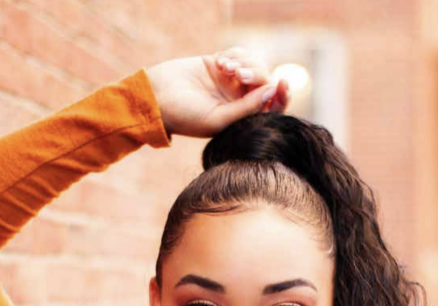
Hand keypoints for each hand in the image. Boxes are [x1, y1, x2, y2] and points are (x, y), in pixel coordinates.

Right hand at [145, 47, 291, 138]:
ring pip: (254, 65)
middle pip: (265, 82)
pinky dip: (234, 55)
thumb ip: (247, 108)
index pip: (272, 107)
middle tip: (238, 73)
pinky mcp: (219, 65)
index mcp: (243, 119)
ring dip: (244, 63)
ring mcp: (230, 82)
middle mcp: (240, 101)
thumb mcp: (218, 118)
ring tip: (225, 67)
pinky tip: (220, 63)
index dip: (282, 96)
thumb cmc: (185, 116)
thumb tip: (272, 91)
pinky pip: (239, 54)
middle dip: (256, 74)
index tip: (282, 83)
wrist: (155, 98)